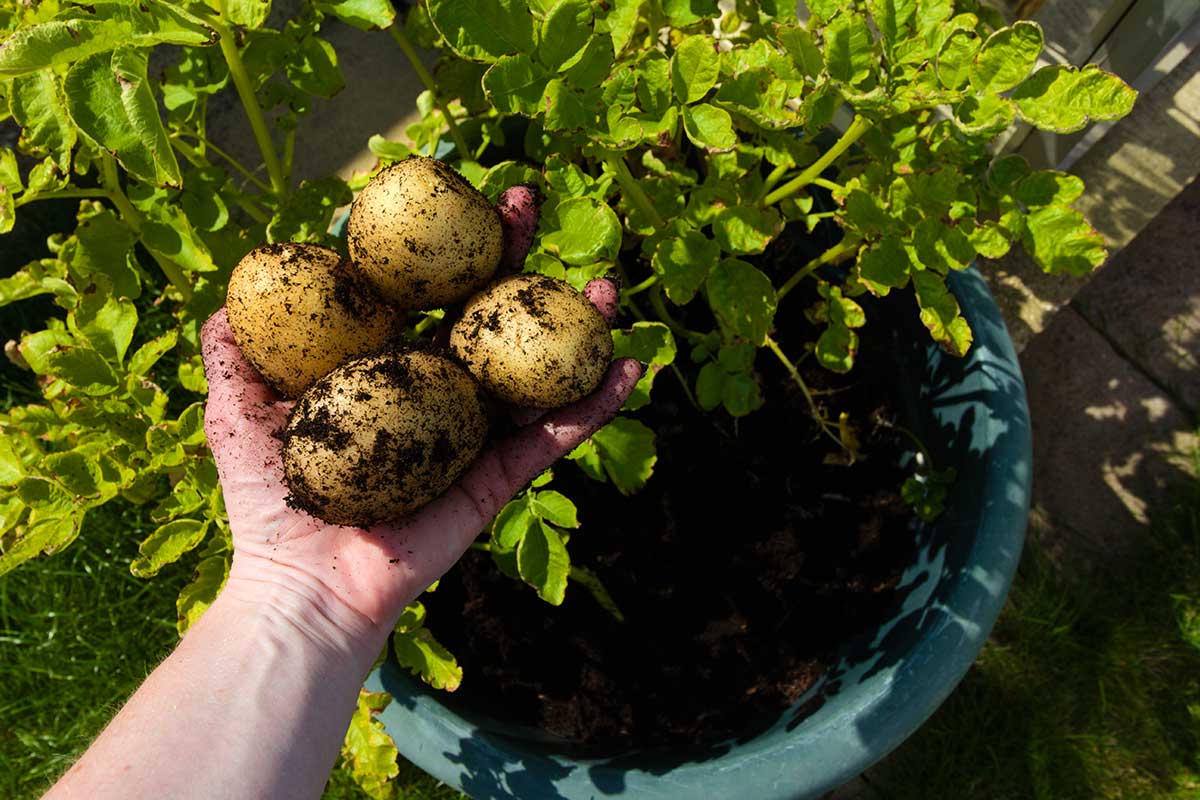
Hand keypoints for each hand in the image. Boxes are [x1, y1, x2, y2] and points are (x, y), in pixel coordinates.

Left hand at [201, 189, 640, 635]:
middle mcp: (433, 391)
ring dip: (576, 325)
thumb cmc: (266, 501)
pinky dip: (595, 405)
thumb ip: (232, 352)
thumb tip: (228, 296)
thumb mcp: (234, 411)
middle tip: (528, 202)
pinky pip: (553, 437)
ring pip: (533, 368)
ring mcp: (471, 433)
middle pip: (482, 311)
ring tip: (606, 287)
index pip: (419, 289)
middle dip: (510, 253)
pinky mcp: (496, 477)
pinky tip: (632, 367)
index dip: (439, 241)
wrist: (303, 584)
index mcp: (382, 367)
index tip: (452, 191)